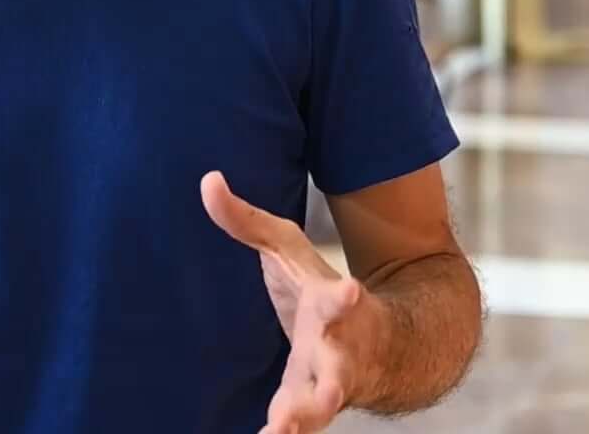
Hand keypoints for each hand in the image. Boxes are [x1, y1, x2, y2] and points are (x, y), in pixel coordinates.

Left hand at [201, 172, 379, 433]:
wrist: (382, 341)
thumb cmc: (321, 289)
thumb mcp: (288, 249)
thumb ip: (246, 221)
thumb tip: (207, 180)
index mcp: (333, 306)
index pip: (340, 300)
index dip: (343, 298)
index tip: (348, 292)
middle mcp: (339, 348)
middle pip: (338, 366)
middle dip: (333, 379)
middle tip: (326, 397)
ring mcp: (331, 383)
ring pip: (322, 406)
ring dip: (305, 420)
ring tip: (284, 431)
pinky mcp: (313, 407)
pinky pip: (300, 425)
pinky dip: (285, 433)